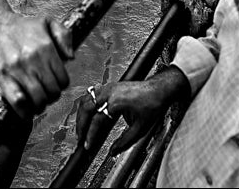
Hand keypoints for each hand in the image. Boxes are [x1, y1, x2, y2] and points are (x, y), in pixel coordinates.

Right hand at [0, 12, 72, 119]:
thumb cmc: (21, 26)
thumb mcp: (47, 22)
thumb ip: (64, 36)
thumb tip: (71, 57)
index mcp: (45, 48)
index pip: (63, 80)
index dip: (61, 86)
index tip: (55, 84)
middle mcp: (32, 59)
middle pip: (52, 92)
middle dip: (52, 96)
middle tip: (46, 94)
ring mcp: (16, 70)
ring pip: (38, 99)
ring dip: (40, 106)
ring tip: (37, 102)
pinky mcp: (1, 77)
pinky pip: (18, 102)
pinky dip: (24, 111)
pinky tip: (26, 110)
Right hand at [75, 70, 189, 153]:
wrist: (158, 89)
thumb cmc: (152, 104)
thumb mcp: (141, 128)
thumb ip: (125, 141)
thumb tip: (113, 152)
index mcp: (116, 102)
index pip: (96, 121)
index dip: (90, 135)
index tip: (87, 145)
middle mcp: (109, 92)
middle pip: (86, 108)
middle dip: (80, 125)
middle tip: (79, 138)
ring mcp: (108, 87)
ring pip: (86, 99)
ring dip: (81, 114)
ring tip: (81, 128)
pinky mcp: (109, 86)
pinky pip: (91, 93)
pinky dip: (86, 104)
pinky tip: (86, 113)